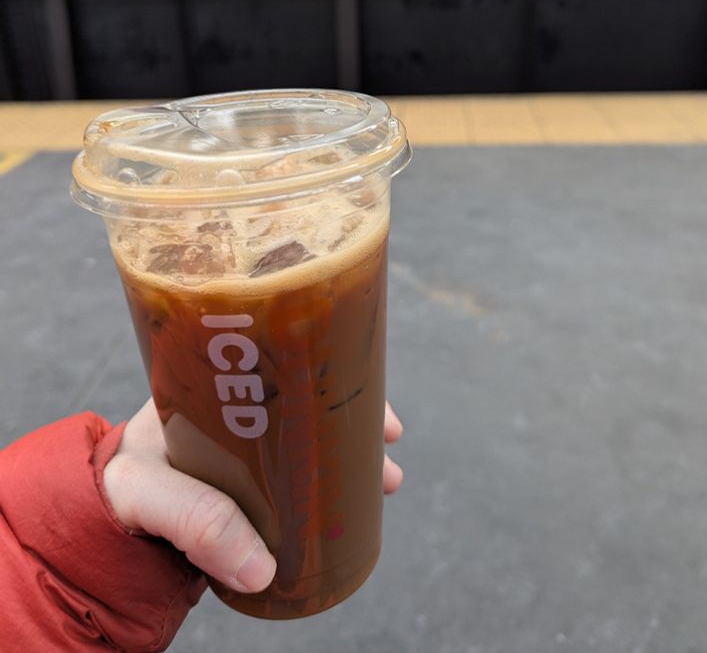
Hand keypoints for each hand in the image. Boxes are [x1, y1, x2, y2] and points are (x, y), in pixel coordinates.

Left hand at [103, 399, 403, 594]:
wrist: (93, 528)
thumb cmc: (116, 492)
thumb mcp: (149, 495)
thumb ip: (197, 523)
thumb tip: (263, 567)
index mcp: (212, 387)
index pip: (280, 361)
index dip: (330, 373)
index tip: (367, 394)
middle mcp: (236, 412)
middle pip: (309, 400)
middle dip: (355, 416)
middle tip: (390, 439)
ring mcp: (246, 450)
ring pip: (311, 439)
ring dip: (351, 453)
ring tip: (387, 477)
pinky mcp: (248, 488)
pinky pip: (299, 476)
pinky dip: (329, 484)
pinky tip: (349, 501)